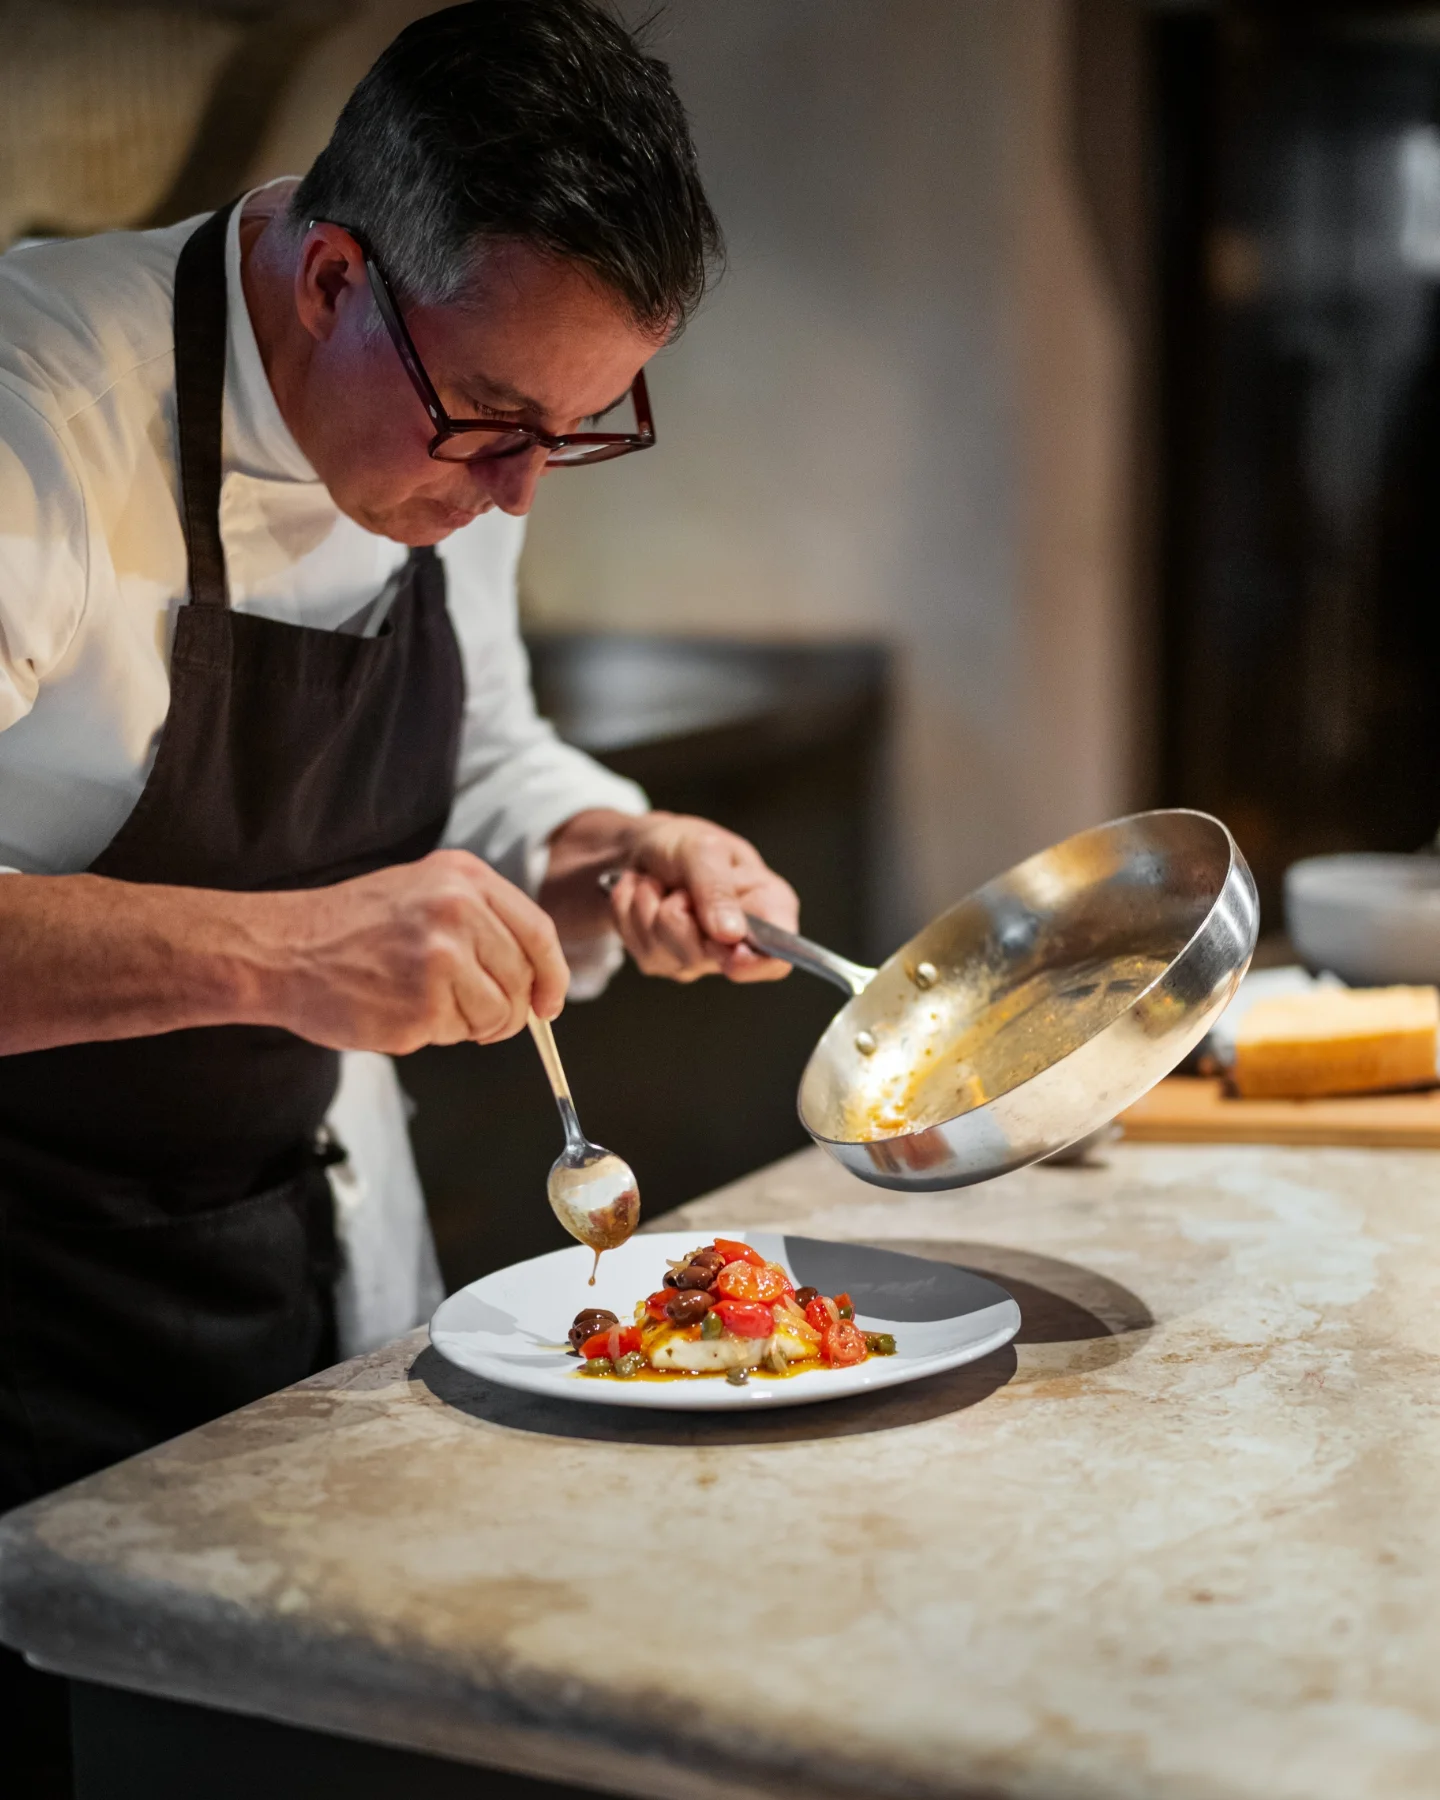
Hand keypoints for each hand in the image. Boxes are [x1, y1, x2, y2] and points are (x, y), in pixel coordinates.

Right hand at [264, 849, 568, 1051]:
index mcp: (464, 878)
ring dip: (470, 1024)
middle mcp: (459, 911)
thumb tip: (535, 976)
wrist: (280, 949)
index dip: (552, 975)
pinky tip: (399, 1010)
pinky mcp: (423, 1005)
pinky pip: (459, 1034)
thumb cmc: (349, 927)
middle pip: (523, 980)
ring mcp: (442, 959)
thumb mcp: (422, 892)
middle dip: (509, 1010)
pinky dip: (436, 1035)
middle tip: (475, 1015)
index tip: (549, 1002)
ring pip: (498, 1014)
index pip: (538, 932)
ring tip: (423, 1004)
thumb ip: (480, 920)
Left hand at [606, 813, 799, 982]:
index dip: (757, 963)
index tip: (733, 954)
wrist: (643, 848)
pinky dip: (630, 912)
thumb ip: (718, 889)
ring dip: (649, 906)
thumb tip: (731, 935)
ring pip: (664, 951)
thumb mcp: (705, 848)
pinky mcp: (662, 962)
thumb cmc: (686, 844)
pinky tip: (644, 895)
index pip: (777, 958)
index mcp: (768, 909)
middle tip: (681, 886)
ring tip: (660, 885)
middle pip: (708, 958)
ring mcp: (698, 958)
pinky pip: (637, 946)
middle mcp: (737, 942)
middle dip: (681, 913)